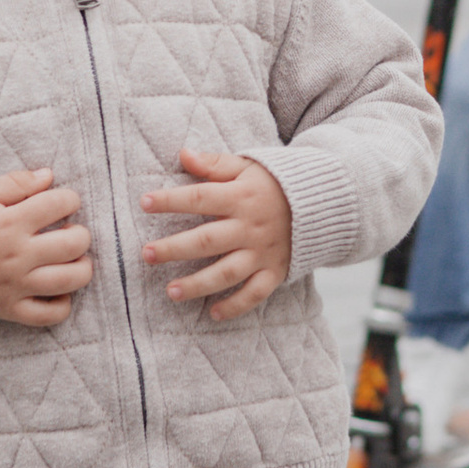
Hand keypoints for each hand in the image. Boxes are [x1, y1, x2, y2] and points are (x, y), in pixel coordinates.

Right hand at [0, 165, 92, 326]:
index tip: (65, 202)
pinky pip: (50, 315)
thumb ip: (16, 182)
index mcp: (8, 223)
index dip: (70, 199)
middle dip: (81, 233)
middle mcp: (15, 256)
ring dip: (82, 267)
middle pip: (73, 243)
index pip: (58, 204)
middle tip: (71, 231)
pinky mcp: (10, 309)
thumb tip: (49, 176)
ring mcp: (15, 285)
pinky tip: (59, 289)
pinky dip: (62, 304)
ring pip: (70, 280)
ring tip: (75, 259)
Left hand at [140, 146, 290, 319]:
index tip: (144, 203)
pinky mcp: (275, 271)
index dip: (171, 200)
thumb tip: (183, 154)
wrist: (324, 202)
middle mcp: (250, 227)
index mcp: (241, 197)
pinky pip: (254, 293)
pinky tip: (212, 313)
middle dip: (174, 248)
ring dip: (198, 284)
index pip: (200, 197)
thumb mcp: (248, 166)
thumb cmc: (276, 183)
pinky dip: (235, 305)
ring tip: (171, 291)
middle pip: (207, 240)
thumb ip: (215, 163)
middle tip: (146, 254)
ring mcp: (263, 252)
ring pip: (227, 272)